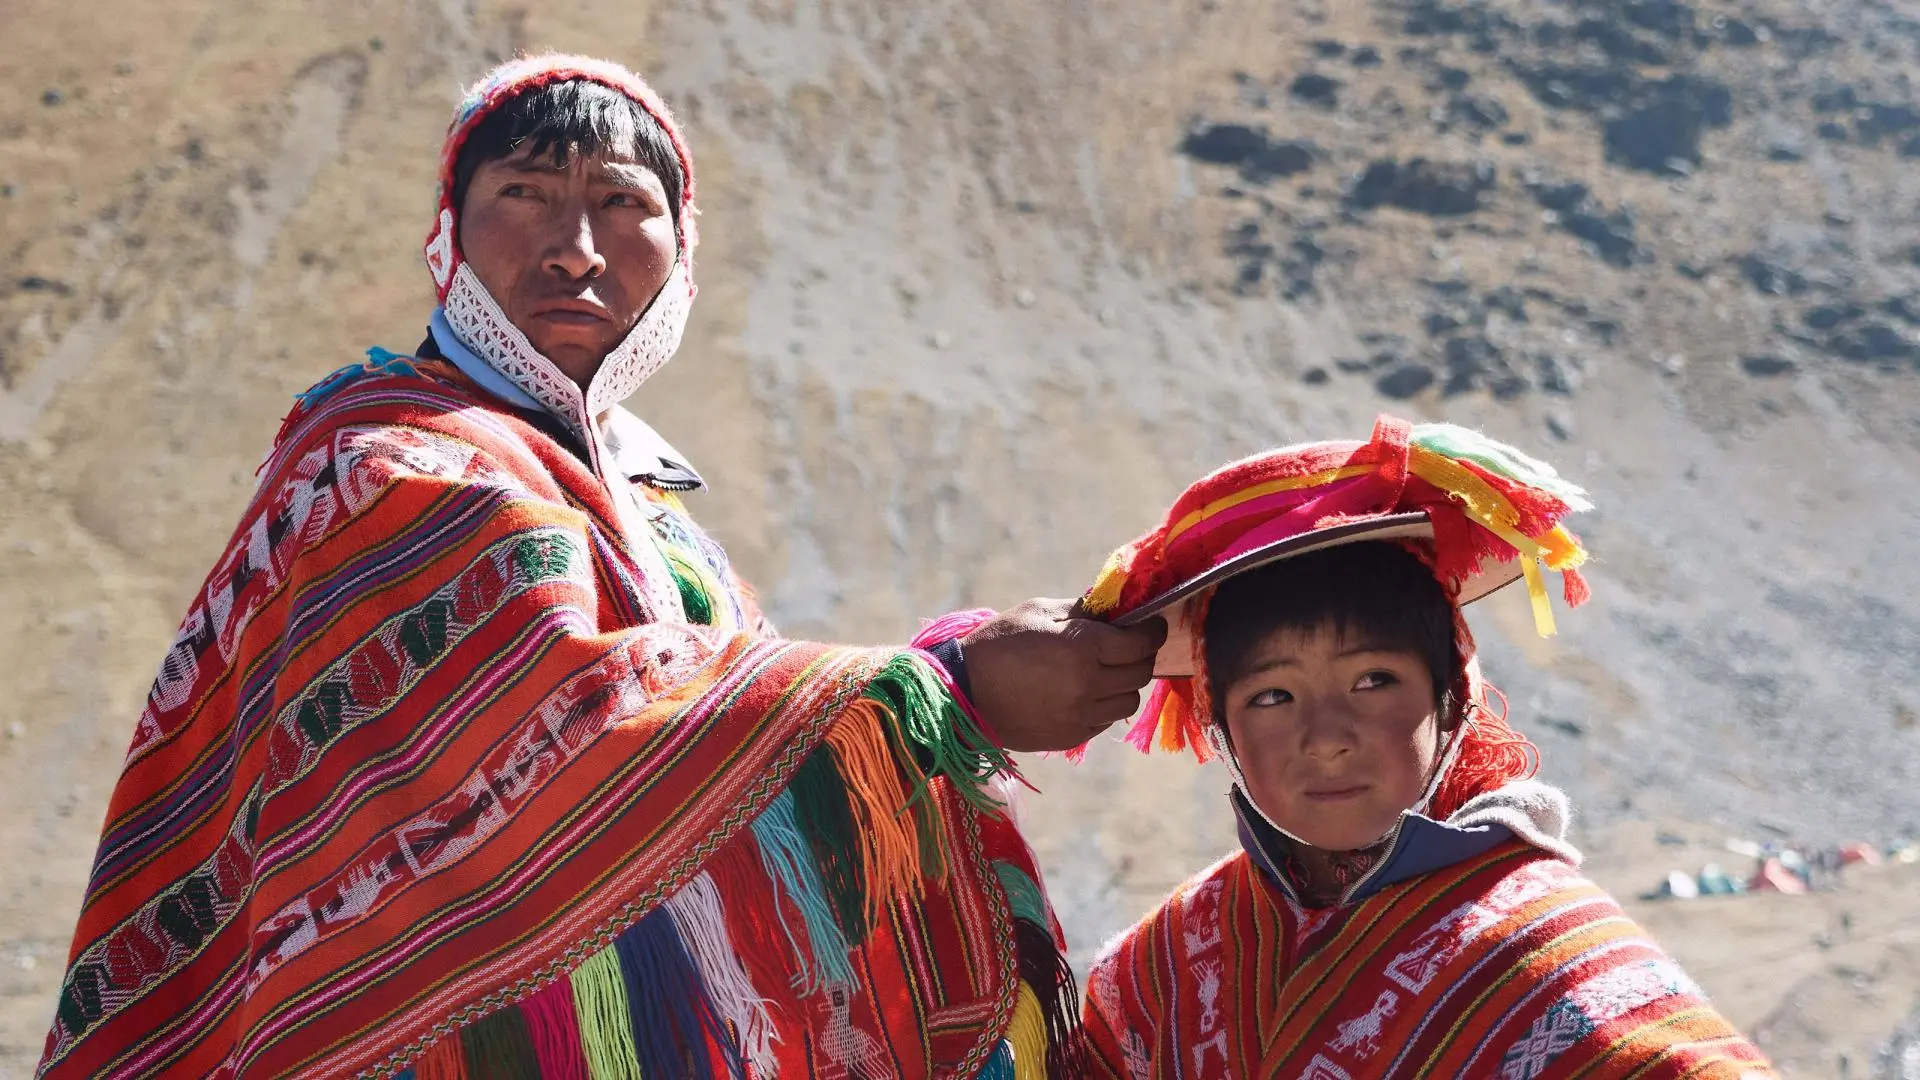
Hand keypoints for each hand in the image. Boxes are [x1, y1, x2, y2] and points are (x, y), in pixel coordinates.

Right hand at [959, 598, 1168, 752]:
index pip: (1140, 642)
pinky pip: (1105, 721)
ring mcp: (1081, 715)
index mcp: (1083, 647)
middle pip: (1140, 673)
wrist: (963, 692)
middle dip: (1141, 656)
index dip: (1153, 632)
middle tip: (1131, 646)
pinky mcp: (1070, 737)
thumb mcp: (1038, 612)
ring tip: (1106, 672)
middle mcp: (1089, 684)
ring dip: (1125, 684)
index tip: (1153, 625)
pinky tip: (1085, 692)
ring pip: (1129, 701)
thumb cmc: (999, 642)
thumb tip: (1115, 609)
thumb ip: (1082, 611)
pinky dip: (1104, 705)